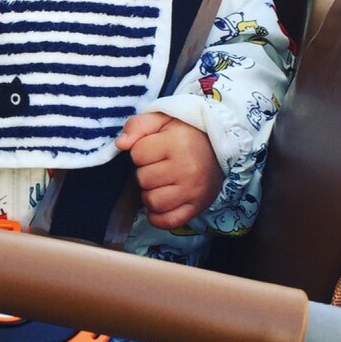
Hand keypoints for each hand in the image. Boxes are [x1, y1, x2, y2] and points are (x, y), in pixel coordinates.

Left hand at [115, 111, 222, 230]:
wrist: (219, 148)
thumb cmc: (185, 134)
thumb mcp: (162, 120)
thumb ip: (137, 125)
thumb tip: (121, 144)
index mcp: (177, 143)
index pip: (137, 154)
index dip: (140, 151)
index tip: (154, 149)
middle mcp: (187, 168)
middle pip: (143, 179)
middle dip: (145, 172)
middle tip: (159, 166)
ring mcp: (193, 191)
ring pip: (152, 201)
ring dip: (150, 194)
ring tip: (160, 183)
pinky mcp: (197, 207)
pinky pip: (168, 221)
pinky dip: (158, 216)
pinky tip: (160, 204)